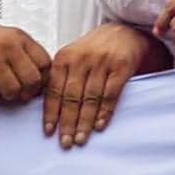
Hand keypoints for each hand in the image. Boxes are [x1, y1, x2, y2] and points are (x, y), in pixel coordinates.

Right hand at [0, 22, 50, 104]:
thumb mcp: (5, 37)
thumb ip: (23, 53)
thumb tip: (41, 80)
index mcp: (17, 37)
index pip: (44, 63)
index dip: (43, 79)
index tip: (35, 85)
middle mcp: (5, 45)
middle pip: (31, 80)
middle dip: (26, 91)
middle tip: (19, 92)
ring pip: (12, 91)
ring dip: (8, 97)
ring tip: (0, 90)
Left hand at [42, 24, 163, 149]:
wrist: (125, 32)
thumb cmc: (94, 52)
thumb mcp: (73, 58)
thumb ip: (61, 79)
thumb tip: (49, 113)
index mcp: (64, 58)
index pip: (54, 90)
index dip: (51, 113)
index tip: (48, 133)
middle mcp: (81, 58)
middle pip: (71, 97)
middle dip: (67, 122)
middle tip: (65, 143)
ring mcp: (102, 61)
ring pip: (90, 98)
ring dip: (85, 122)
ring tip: (80, 139)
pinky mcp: (122, 65)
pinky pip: (111, 93)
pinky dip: (104, 111)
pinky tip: (99, 126)